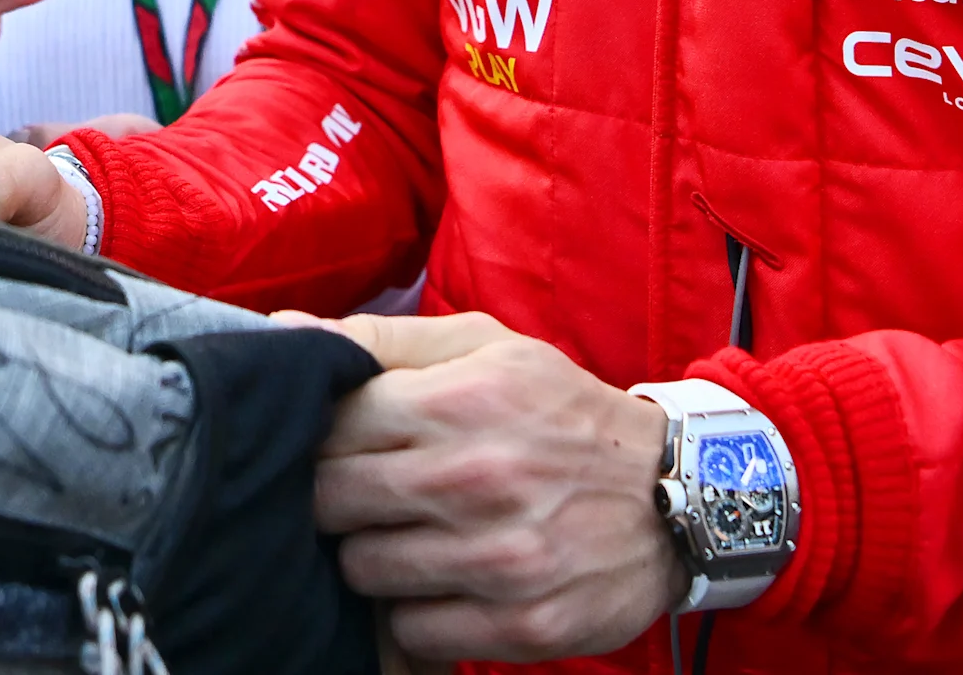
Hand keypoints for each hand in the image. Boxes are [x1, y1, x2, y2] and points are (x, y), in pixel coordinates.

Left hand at [308, 312, 683, 665]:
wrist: (679, 495)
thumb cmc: (564, 413)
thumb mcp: (488, 347)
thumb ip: (383, 339)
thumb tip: (282, 330)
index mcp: (462, 399)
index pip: (329, 424)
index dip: (320, 436)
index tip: (341, 445)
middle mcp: (477, 477)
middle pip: (329, 501)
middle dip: (335, 500)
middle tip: (367, 496)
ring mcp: (499, 558)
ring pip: (361, 570)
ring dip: (373, 558)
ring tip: (411, 538)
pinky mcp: (521, 623)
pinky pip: (413, 631)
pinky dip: (417, 613)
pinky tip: (445, 583)